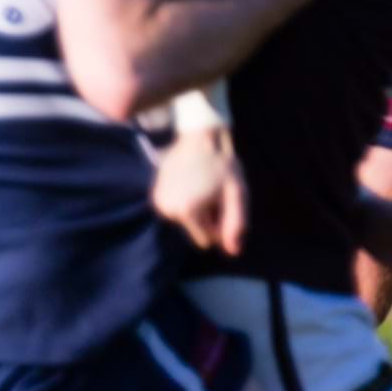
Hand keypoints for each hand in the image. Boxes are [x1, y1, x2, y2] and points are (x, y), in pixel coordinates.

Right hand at [151, 124, 247, 257]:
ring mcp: (158, 202)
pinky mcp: (154, 195)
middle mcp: (166, 210)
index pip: (207, 240)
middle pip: (194, 231)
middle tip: (212, 192)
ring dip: (197, 209)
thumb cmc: (223, 165)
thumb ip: (236, 225)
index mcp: (187, 211)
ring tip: (202, 186)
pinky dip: (185, 202)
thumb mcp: (237, 195)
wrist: (201, 137)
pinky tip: (191, 183)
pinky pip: (176, 211)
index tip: (221, 203)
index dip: (219, 225)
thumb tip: (233, 253)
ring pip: (185, 222)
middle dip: (207, 217)